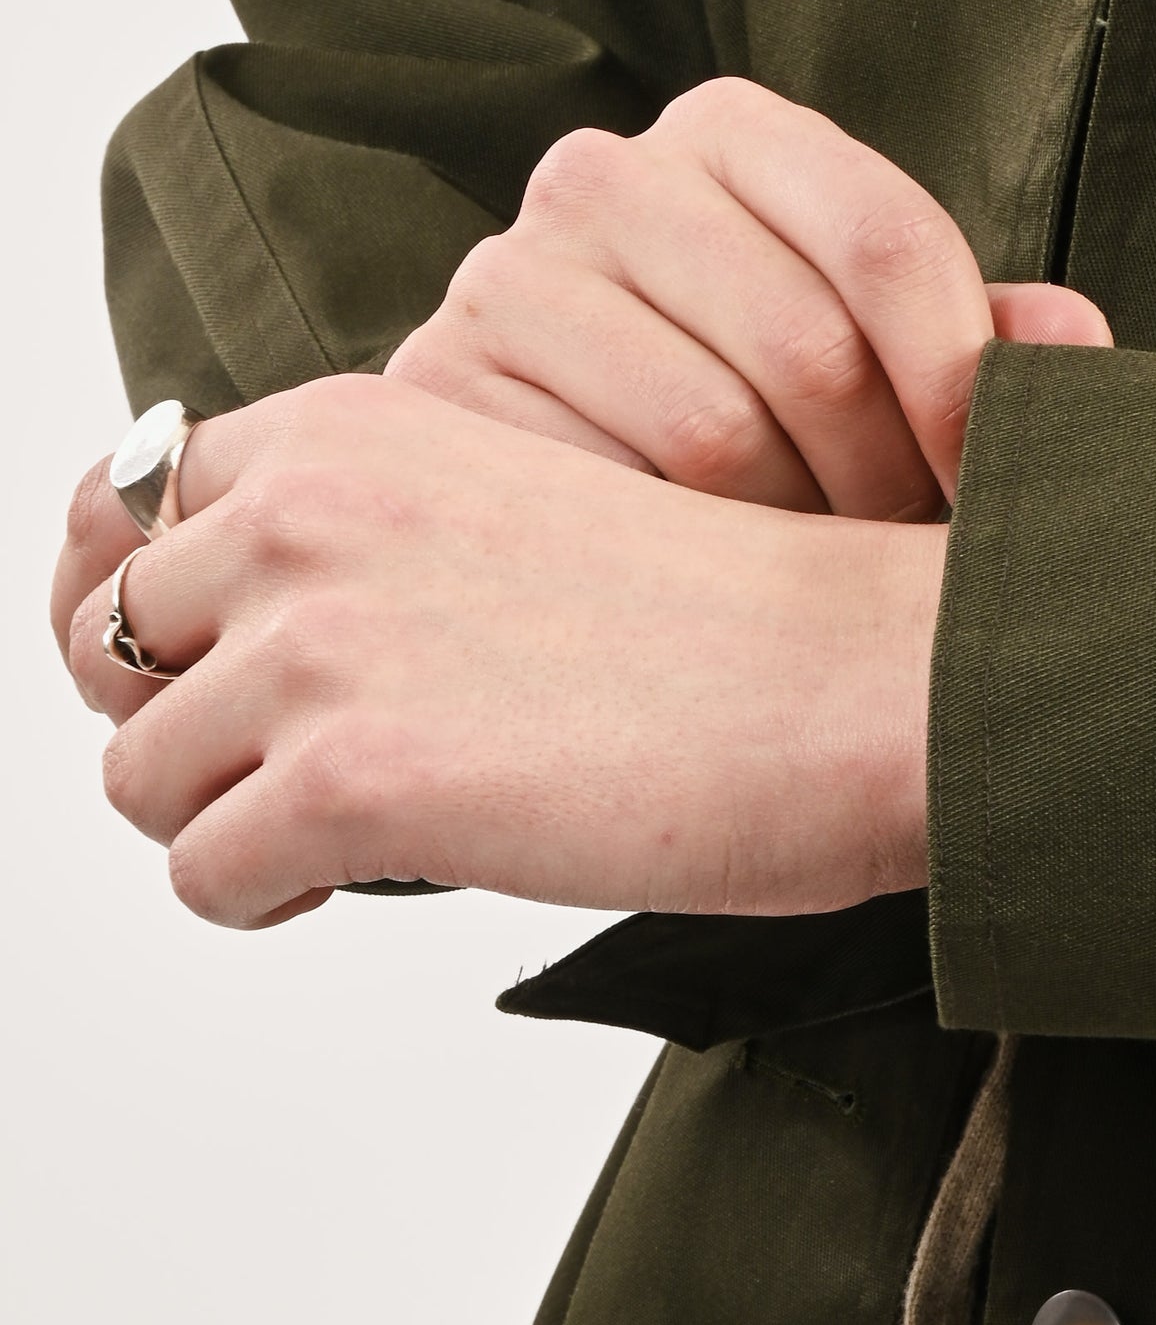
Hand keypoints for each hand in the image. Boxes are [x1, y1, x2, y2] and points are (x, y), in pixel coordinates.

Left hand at [57, 376, 940, 927]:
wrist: (871, 680)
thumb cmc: (749, 618)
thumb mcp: (523, 512)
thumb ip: (383, 542)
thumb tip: (265, 651)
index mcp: (350, 426)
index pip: (133, 508)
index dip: (159, 611)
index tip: (213, 677)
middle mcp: (306, 515)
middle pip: (116, 644)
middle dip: (192, 722)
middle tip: (296, 774)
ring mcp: (317, 646)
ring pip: (141, 771)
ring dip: (226, 818)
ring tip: (339, 841)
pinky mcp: (352, 781)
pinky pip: (206, 875)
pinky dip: (265, 897)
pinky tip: (361, 883)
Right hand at [384, 77, 1109, 515]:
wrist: (551, 494)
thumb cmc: (760, 416)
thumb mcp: (877, 365)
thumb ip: (974, 347)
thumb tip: (1074, 339)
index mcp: (731, 133)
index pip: (881, 238)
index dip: (962, 382)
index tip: (994, 486)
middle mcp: (604, 177)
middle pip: (807, 347)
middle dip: (886, 481)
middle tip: (902, 560)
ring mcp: (506, 279)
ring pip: (712, 435)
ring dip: (796, 538)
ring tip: (818, 584)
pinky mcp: (441, 395)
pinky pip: (607, 502)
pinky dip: (684, 571)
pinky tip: (711, 599)